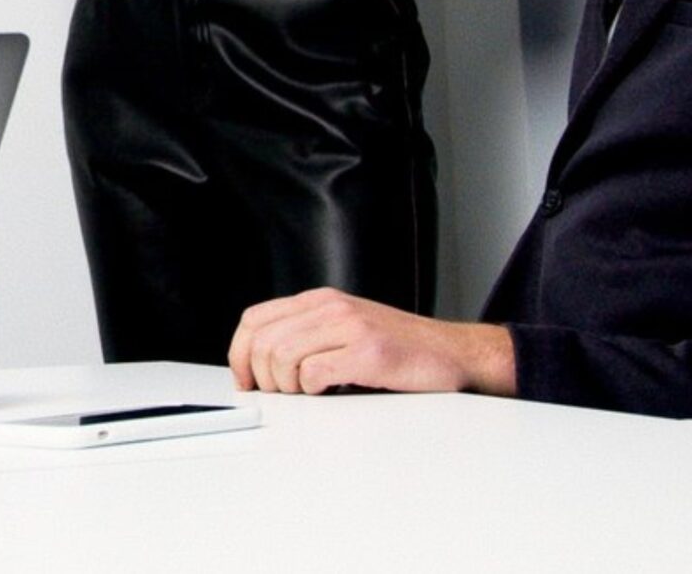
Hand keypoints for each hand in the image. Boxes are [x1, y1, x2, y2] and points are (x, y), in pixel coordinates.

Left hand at [229, 287, 515, 396]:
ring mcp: (350, 327)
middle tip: (280, 395)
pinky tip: (330, 393)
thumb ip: (308, 335)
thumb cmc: (401, 349)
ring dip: (287, 386)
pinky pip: (314, 373)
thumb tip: (260, 365)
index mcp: (319, 300)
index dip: (239, 352)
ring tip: (308, 394)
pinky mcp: (368, 353)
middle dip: (263, 377)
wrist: (455, 353)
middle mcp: (330, 307)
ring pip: (282, 356)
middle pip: (263, 341)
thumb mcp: (345, 329)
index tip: (245, 381)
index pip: (255, 319)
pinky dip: (312, 390)